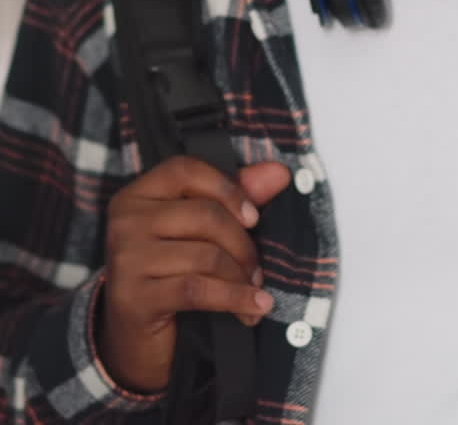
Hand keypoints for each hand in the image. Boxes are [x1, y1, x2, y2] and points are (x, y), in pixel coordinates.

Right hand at [99, 155, 289, 392]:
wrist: (134, 340)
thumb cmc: (171, 274)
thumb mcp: (200, 231)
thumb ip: (237, 194)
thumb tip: (279, 172)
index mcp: (138, 194)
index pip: (186, 170)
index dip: (227, 188)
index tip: (254, 217)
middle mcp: (125, 221)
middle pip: (203, 215)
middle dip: (242, 244)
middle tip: (256, 268)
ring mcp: (127, 259)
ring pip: (205, 255)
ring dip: (240, 275)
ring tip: (254, 289)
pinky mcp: (134, 297)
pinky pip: (198, 290)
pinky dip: (235, 298)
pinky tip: (254, 308)